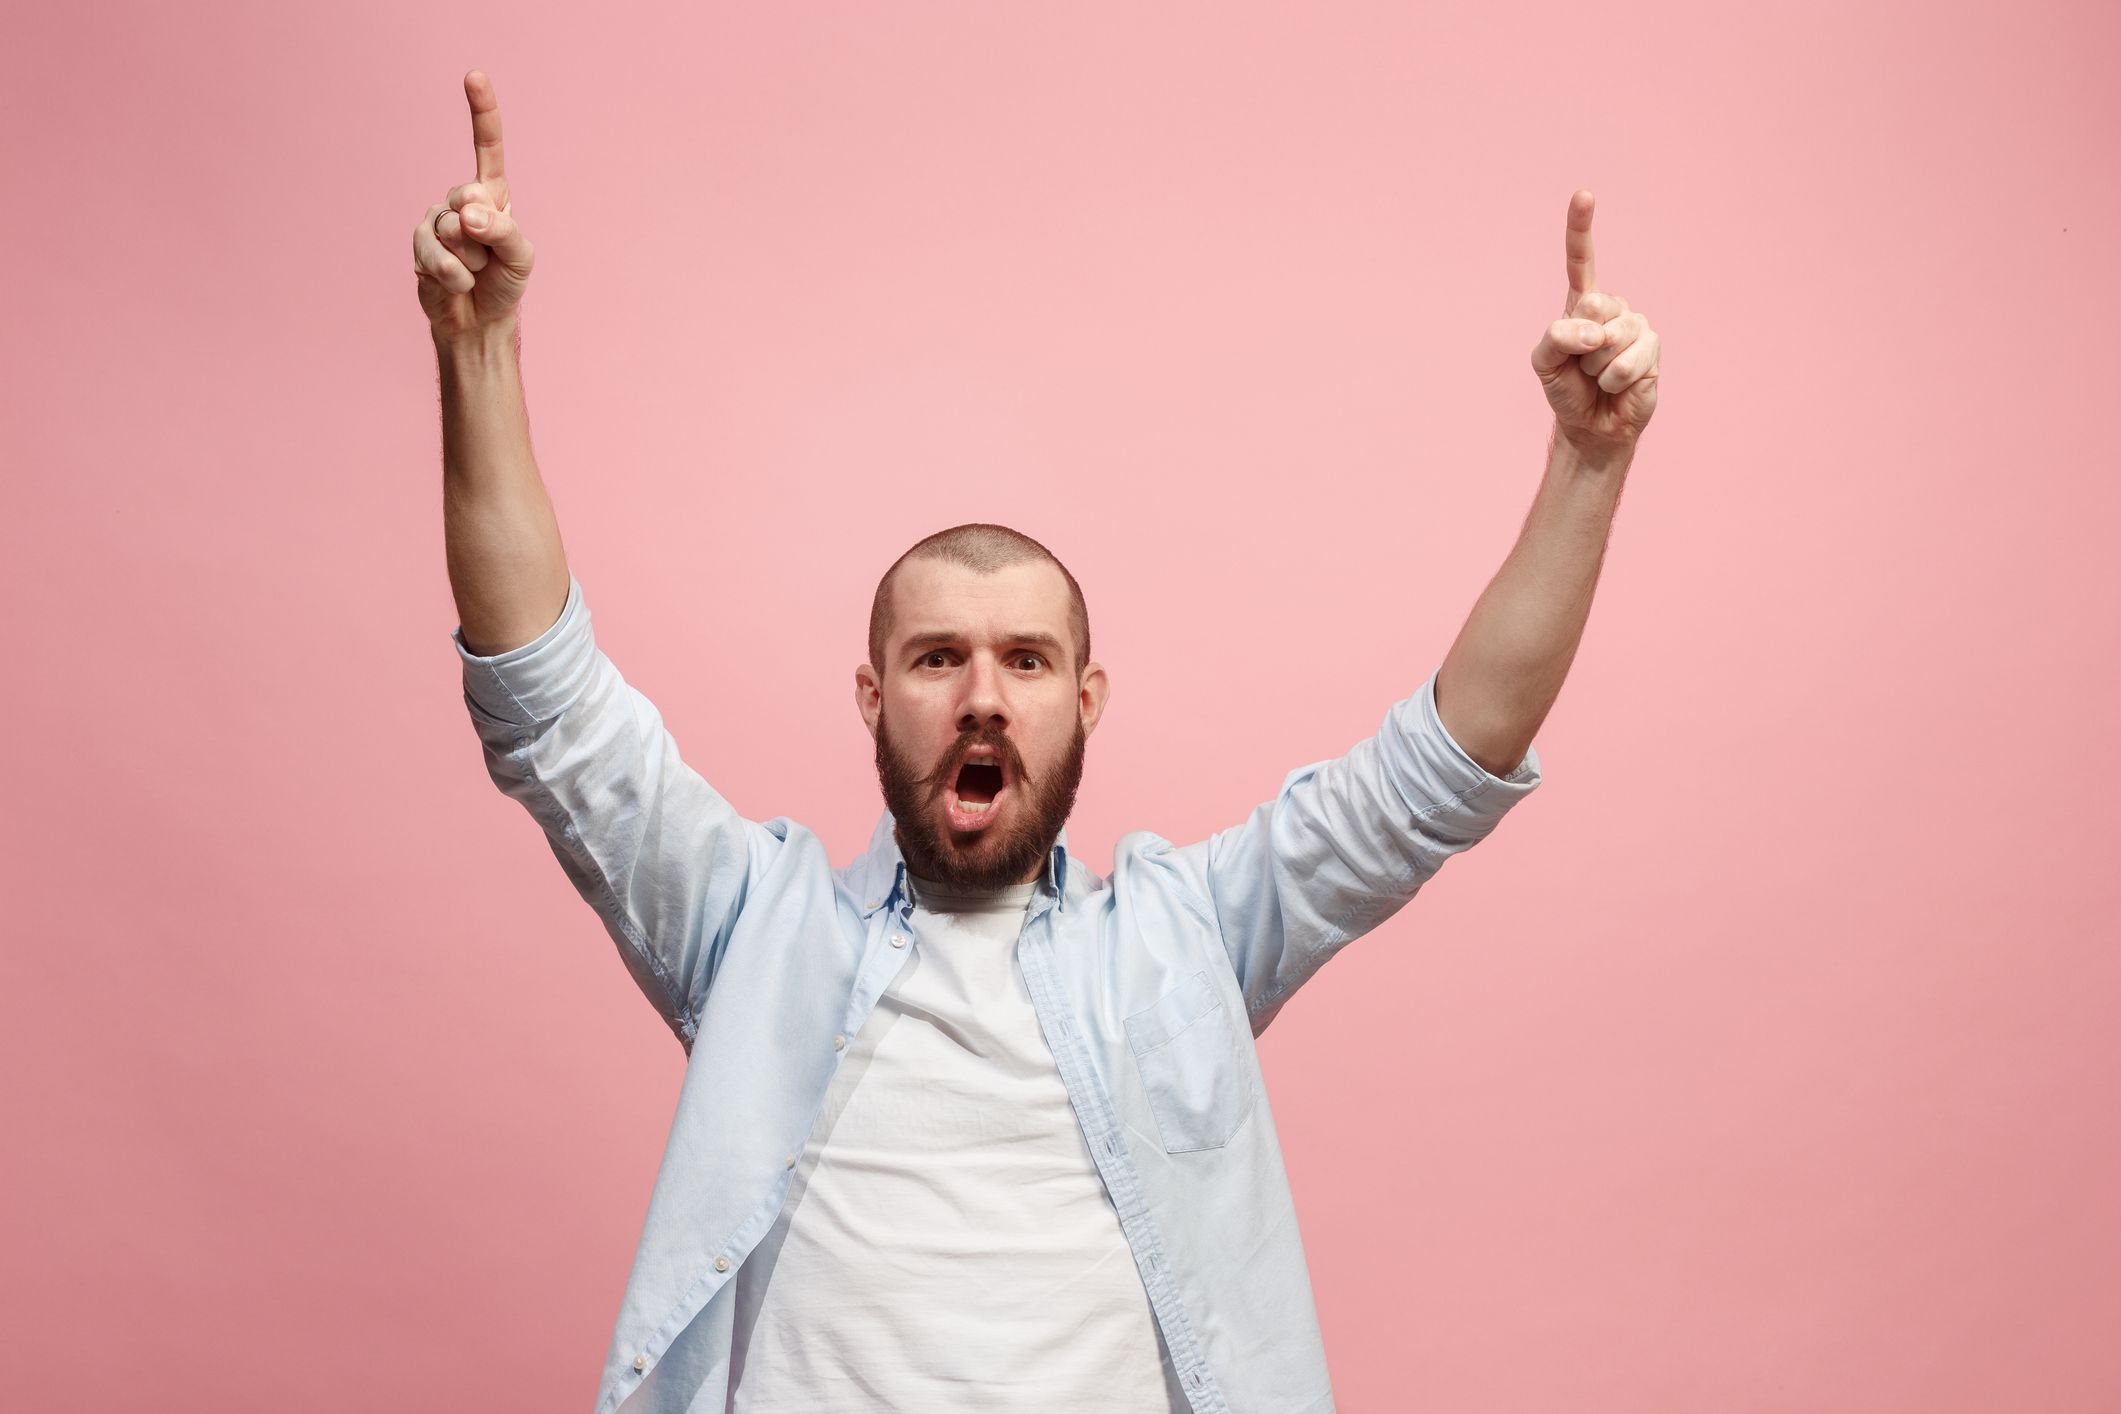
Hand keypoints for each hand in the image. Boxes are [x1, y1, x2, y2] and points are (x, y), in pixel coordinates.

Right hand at [413, 69, 535, 342]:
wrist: (476, 321)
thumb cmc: (504, 284)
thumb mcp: (520, 258)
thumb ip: (503, 231)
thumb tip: (469, 213)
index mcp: (491, 195)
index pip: (487, 147)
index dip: (481, 111)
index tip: (474, 75)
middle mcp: (460, 200)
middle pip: (468, 199)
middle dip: (485, 235)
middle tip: (490, 257)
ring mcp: (436, 221)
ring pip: (451, 232)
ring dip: (470, 263)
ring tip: (473, 274)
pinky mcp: (418, 245)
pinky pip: (436, 257)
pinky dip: (453, 277)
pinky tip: (456, 285)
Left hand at [1529, 190, 1659, 458]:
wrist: (1591, 424)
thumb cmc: (1567, 389)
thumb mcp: (1543, 363)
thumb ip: (1556, 337)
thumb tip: (1594, 331)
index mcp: (1581, 303)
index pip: (1580, 260)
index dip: (1581, 227)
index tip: (1584, 194)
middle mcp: (1612, 307)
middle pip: (1593, 306)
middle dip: (1580, 343)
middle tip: (1582, 364)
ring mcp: (1635, 325)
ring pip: (1610, 337)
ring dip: (1597, 366)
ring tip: (1599, 376)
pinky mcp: (1652, 347)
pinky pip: (1627, 360)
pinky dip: (1615, 378)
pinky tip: (1617, 384)